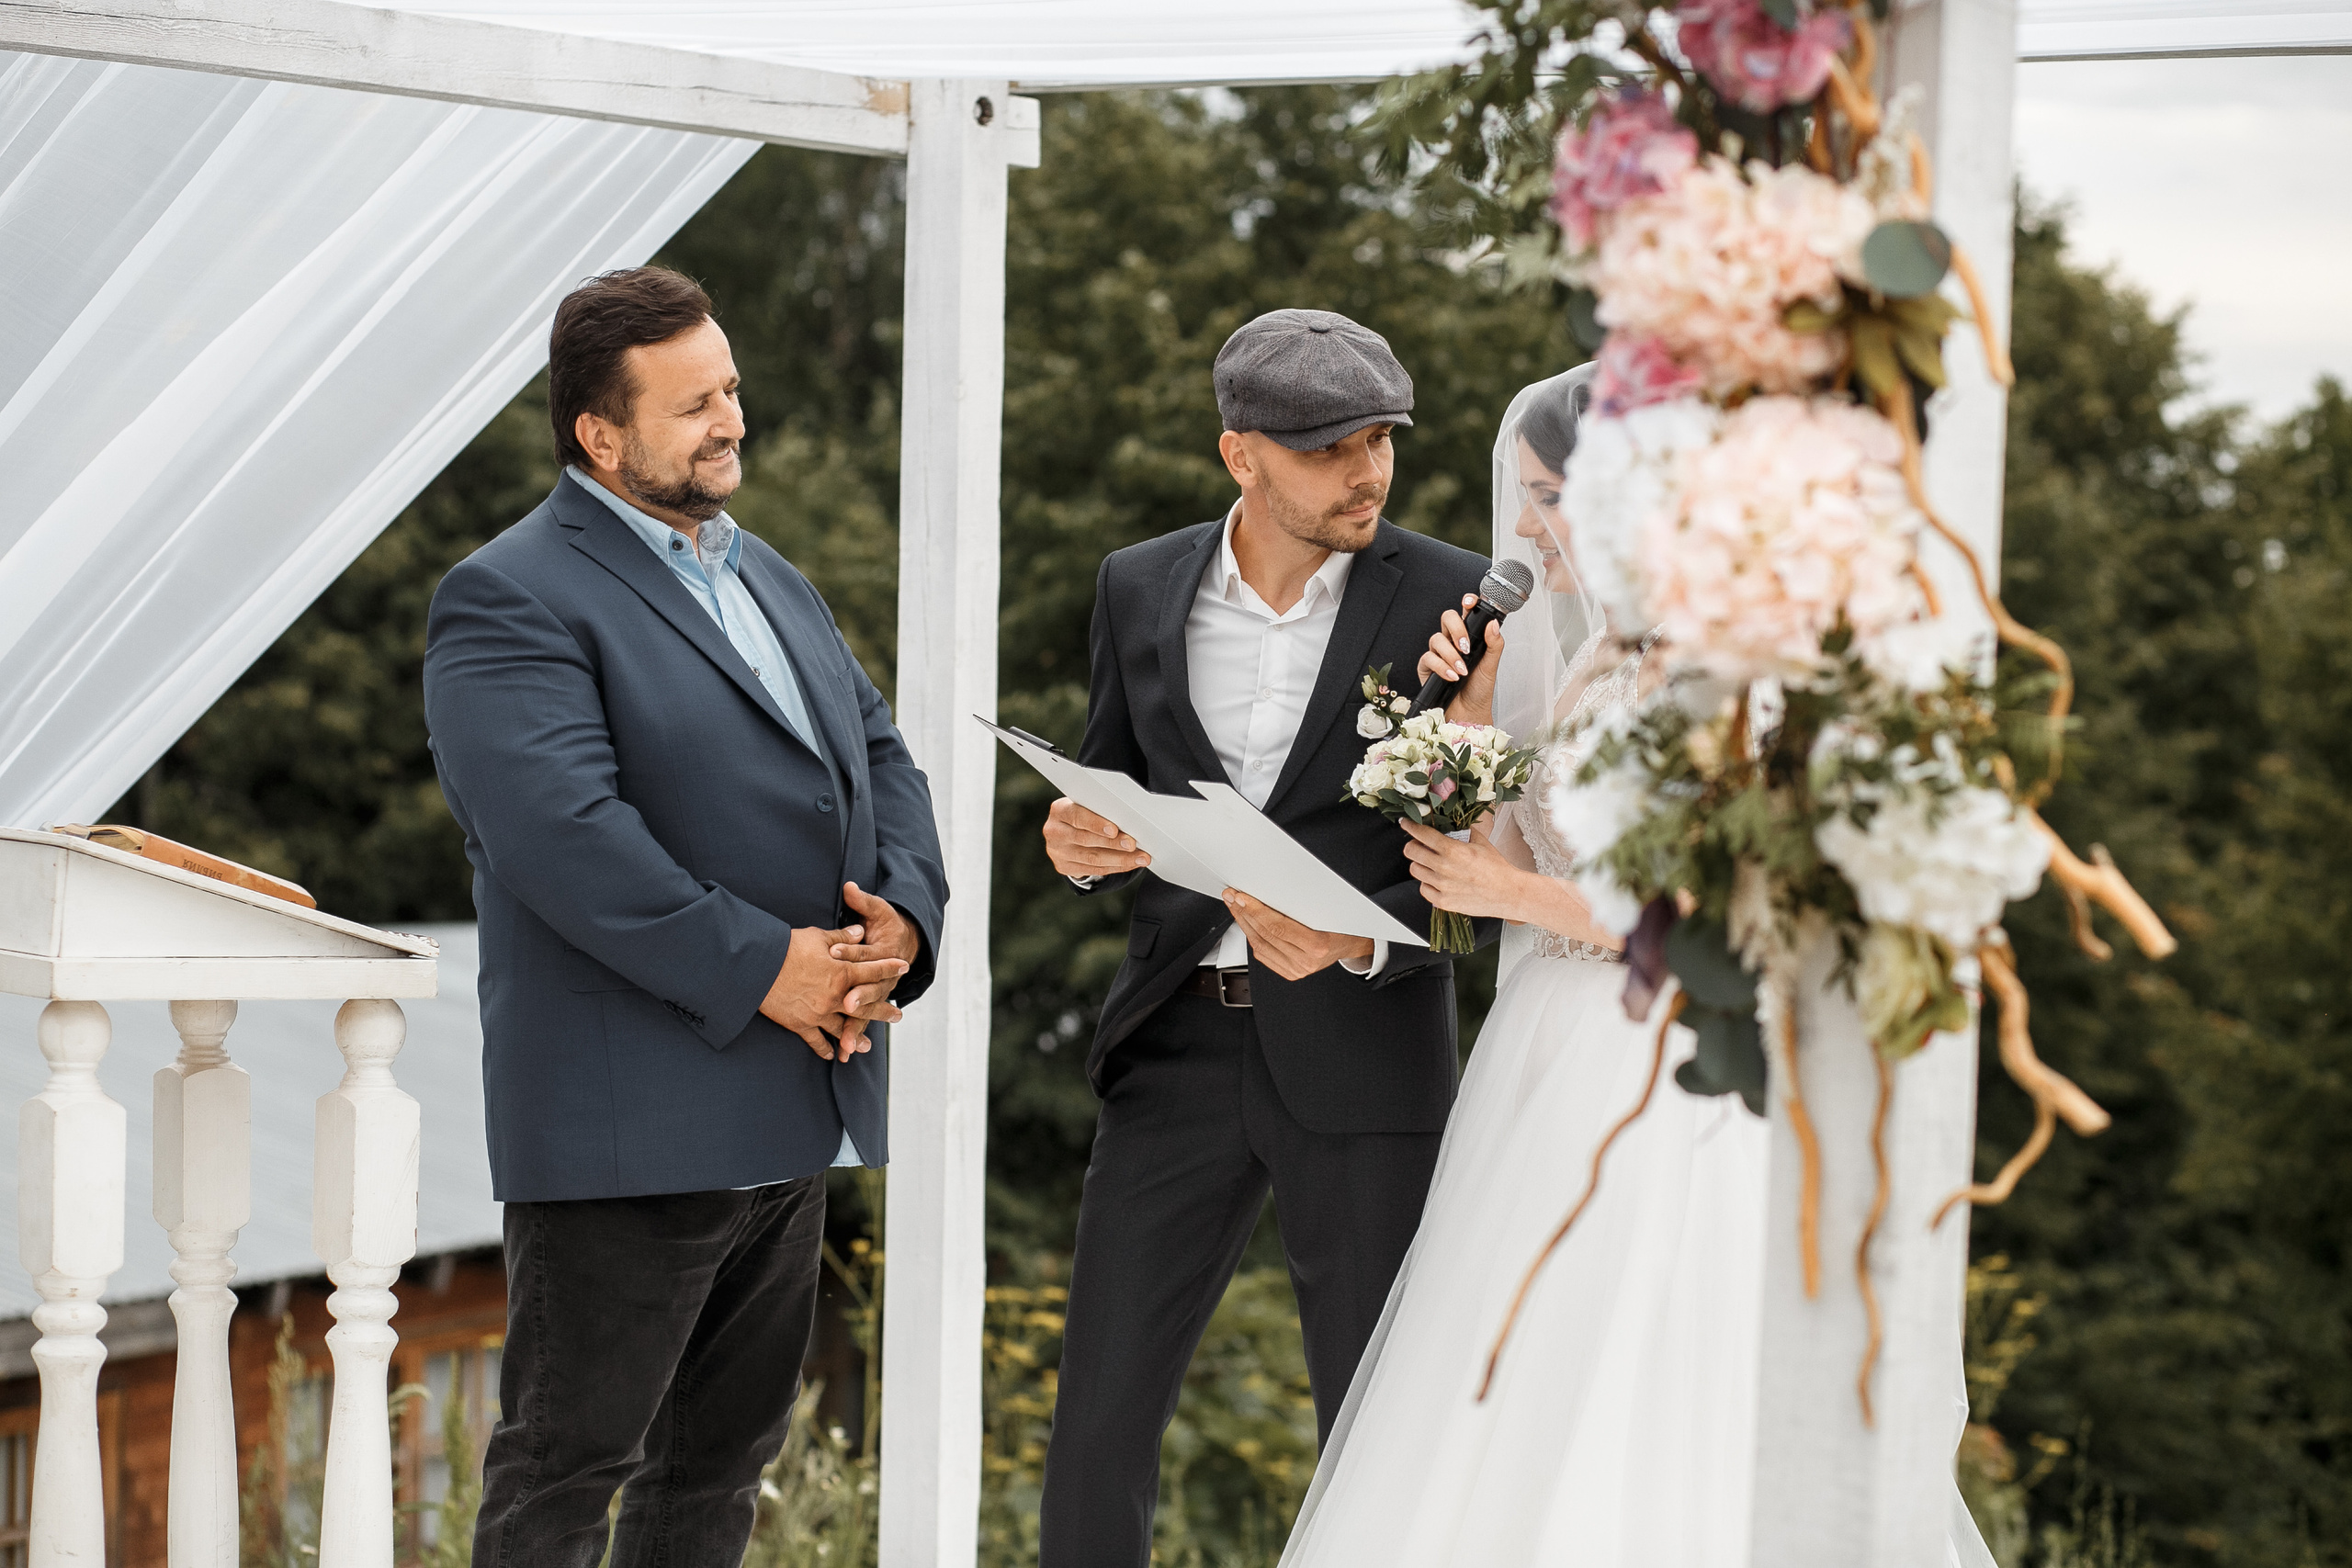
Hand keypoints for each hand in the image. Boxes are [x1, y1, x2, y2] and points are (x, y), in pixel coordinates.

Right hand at [759, 923, 908, 1061]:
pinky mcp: (800, 1024)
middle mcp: (835, 997)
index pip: (872, 970)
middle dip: (883, 1011)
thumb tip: (860, 931)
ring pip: (844, 1029)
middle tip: (897, 1016)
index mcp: (842, 973)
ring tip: (869, 1046)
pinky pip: (817, 1041)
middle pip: (865, 1007)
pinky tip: (833, 1054)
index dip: (889, 968)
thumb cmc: (787, 948)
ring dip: (857, 1037)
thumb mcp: (817, 937)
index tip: (904, 967)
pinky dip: (826, 1048)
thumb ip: (842, 937)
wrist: (757, 967)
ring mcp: (818, 1014)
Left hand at [828, 882, 921, 1053]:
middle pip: (869, 987)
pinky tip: (842, 1054)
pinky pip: (862, 1023)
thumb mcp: (879, 910)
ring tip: (847, 1045)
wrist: (908, 946)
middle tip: (847, 1004)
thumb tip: (849, 886)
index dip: (850, 949)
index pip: (864, 951)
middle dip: (859, 997)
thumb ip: (862, 901)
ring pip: (867, 1012)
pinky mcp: (872, 1003)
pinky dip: (853, 1037)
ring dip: (856, 1028)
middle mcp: (883, 976)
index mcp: (883, 952)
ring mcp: (878, 993)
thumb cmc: (889, 926)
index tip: (834, 950)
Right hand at [1044, 797, 1150, 878]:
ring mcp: (1057, 852)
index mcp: (1059, 810)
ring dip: (1120, 859)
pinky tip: (1130, 863)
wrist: (1066, 830)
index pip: (1077, 816)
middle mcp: (1054, 831)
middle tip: (1133, 844)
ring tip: (1140, 857)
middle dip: (1113, 843)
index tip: (1115, 830)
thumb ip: (1102, 810)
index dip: (1096, 824)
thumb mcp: (1087, 806)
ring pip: (1092, 858)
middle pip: (1086, 840)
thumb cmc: (1085, 813)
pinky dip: (1115, 867)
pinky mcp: (1064, 867)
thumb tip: (1130, 819)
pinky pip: (1094, 869)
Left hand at [1222, 890, 1374, 980]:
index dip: (1256, 910)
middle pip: (1265, 935)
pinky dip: (1251, 936)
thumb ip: (1298, 904)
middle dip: (1245, 913)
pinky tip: (1246, 922)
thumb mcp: (1326, 909)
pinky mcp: (1289, 973)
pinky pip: (1263, 955)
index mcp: (1319, 945)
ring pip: (1260, 945)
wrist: (1351, 943)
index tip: (1242, 896)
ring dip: (1243, 923)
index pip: (1278, 926)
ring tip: (1235, 906)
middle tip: (1232, 896)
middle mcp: (1306, 962)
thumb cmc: (1341, 923)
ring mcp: (1297, 970)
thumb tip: (1267, 889)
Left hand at [1400, 819, 1534, 922]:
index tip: (1406, 823)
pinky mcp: (1442, 902)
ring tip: (1432, 863)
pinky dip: (1428, 883)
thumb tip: (1447, 823)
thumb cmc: (1496, 867)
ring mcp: (1442, 886)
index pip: (1421, 834)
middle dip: (1413, 845)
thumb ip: (1461, 831)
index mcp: (1453, 850)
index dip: (1410, 826)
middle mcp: (1444, 868)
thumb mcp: (1480, 841)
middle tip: (1419, 845)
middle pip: (1411, 852)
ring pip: (1415, 870)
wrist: (1507, 893)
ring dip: (1421, 864)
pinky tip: (1438, 879)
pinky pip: (1423, 888)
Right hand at [1414, 593, 1504, 727]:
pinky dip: (1441, 667)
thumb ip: (1494, 644)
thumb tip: (1493, 625)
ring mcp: (1438, 653)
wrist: (1468, 713)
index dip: (1466, 603)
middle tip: (1466, 645)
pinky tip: (1452, 676)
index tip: (1469, 602)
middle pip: (1447, 618)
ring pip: (1436, 638)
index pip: (1466, 613)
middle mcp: (1452, 642)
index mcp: (1469, 637)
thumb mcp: (1491, 666)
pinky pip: (1428, 658)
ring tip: (1462, 670)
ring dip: (1451, 655)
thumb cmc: (1479, 690)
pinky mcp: (1426, 667)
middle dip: (1456, 629)